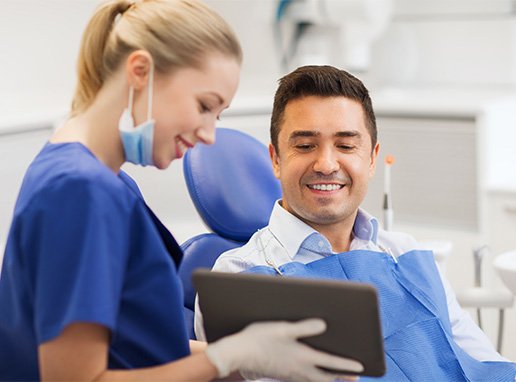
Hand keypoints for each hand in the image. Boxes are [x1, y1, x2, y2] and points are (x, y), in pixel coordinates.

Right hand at [205, 318, 362, 381]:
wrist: (237, 354)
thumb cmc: (258, 338)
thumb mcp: (282, 328)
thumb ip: (304, 328)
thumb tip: (323, 325)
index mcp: (302, 357)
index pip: (330, 363)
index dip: (347, 365)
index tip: (361, 367)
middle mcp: (298, 369)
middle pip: (326, 378)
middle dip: (341, 377)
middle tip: (354, 376)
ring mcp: (290, 374)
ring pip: (315, 381)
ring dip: (329, 378)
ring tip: (338, 376)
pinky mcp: (282, 375)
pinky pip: (304, 380)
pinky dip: (314, 378)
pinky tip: (312, 373)